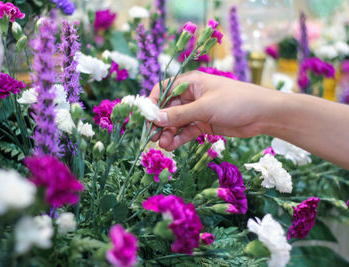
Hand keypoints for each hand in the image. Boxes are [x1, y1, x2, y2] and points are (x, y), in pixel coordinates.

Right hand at [149, 71, 279, 150]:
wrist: (263, 115)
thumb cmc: (235, 102)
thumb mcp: (205, 108)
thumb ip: (180, 115)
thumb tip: (155, 119)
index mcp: (190, 83)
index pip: (164, 90)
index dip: (153, 103)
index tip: (146, 118)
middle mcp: (191, 95)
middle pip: (168, 108)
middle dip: (160, 122)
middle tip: (152, 137)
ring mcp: (197, 110)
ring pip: (176, 122)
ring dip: (168, 133)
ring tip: (162, 145)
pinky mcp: (204, 124)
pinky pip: (186, 131)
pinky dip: (179, 138)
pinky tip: (171, 146)